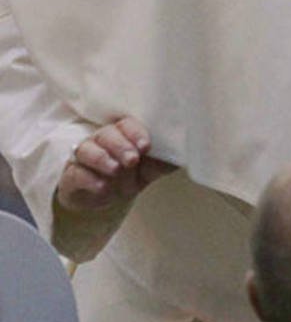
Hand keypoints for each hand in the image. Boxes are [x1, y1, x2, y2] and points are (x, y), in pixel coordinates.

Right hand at [56, 117, 176, 213]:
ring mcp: (85, 157)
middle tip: (132, 160)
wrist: (107, 197)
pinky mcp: (72, 175)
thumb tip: (187, 154)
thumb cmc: (132, 174)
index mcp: (124, 134)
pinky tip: (102, 186)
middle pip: (107, 134)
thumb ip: (166, 160)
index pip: (127, 124)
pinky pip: (76, 172)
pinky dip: (89, 178)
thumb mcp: (152, 169)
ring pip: (87, 149)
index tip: (146, 146)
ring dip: (102, 158)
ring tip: (116, 170)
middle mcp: (102, 140)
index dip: (136, 133)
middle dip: (121, 146)